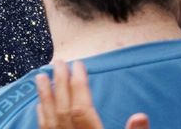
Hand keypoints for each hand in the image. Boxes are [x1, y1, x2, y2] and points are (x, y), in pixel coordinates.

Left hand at [36, 60, 150, 128]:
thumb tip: (141, 116)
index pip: (82, 108)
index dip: (80, 85)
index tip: (78, 64)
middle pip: (64, 109)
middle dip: (60, 83)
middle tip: (58, 62)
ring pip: (50, 119)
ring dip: (45, 96)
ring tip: (40, 76)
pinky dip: (41, 116)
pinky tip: (39, 105)